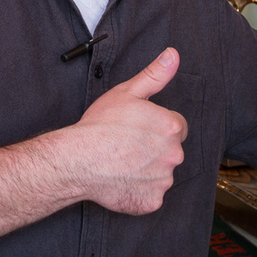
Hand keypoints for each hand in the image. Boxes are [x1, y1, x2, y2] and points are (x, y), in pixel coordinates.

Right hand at [73, 47, 186, 214]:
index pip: (178, 127)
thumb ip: (155, 74)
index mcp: (171, 126)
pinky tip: (121, 180)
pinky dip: (139, 190)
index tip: (138, 129)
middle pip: (171, 150)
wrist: (78, 160)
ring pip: (161, 173)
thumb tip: (173, 55)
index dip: (157, 126)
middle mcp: (174, 154)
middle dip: (154, 148)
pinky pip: (151, 195)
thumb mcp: (127, 92)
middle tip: (127, 145)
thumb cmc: (100, 125)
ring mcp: (164, 180)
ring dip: (147, 170)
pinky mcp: (152, 201)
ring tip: (121, 163)